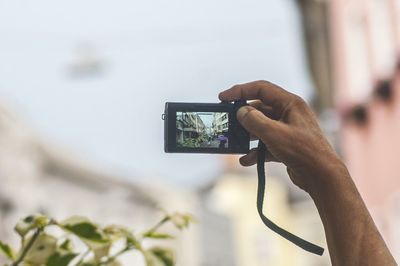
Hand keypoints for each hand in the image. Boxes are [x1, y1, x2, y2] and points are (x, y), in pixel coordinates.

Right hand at [219, 80, 342, 192]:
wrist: (322, 176)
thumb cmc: (303, 151)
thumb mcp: (274, 133)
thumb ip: (254, 120)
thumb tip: (240, 112)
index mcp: (290, 103)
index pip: (261, 89)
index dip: (240, 91)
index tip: (223, 97)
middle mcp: (289, 114)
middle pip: (259, 109)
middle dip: (242, 116)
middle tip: (227, 122)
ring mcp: (288, 130)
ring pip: (261, 127)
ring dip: (247, 135)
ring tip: (234, 142)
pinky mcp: (286, 146)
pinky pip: (266, 144)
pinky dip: (255, 151)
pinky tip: (246, 160)